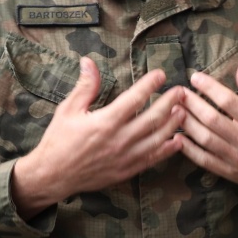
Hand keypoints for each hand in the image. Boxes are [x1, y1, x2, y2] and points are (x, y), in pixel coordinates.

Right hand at [11, 58, 185, 218]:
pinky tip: (177, 141)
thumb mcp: (68, 110)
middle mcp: (119, 139)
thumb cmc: (59, 140)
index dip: (150, 85)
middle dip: (170, 103)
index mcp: (105, 122)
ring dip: (173, 125)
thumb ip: (85, 87)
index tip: (161, 74)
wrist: (53, 176)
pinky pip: (152, 159)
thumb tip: (88, 61)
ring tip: (184, 112)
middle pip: (152, 118)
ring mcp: (125, 157)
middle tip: (181, 92)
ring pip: (157, 139)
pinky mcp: (127, 170)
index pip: (135, 99)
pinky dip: (167, 150)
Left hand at [177, 61, 237, 193]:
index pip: (229, 101)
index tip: (196, 77)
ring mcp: (235, 157)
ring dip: (187, 123)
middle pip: (212, 119)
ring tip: (174, 109)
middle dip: (192, 103)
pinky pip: (204, 159)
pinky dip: (189, 149)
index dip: (209, 87)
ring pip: (205, 138)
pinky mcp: (228, 171)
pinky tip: (178, 137)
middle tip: (178, 92)